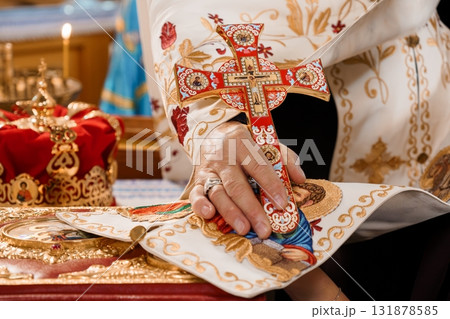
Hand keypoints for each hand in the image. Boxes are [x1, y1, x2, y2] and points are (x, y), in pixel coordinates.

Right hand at [188, 121, 305, 238]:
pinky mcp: (197, 180)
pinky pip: (196, 194)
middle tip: (264, 229)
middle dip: (251, 209)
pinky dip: (200, 205)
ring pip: (217, 193)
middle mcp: (223, 156)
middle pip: (237, 185)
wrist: (215, 133)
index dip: (270, 185)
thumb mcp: (266, 143)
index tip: (282, 204)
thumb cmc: (246, 144)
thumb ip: (285, 158)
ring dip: (230, 212)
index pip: (258, 166)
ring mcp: (208, 169)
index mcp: (242, 143)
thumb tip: (300, 178)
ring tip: (244, 228)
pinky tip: (209, 215)